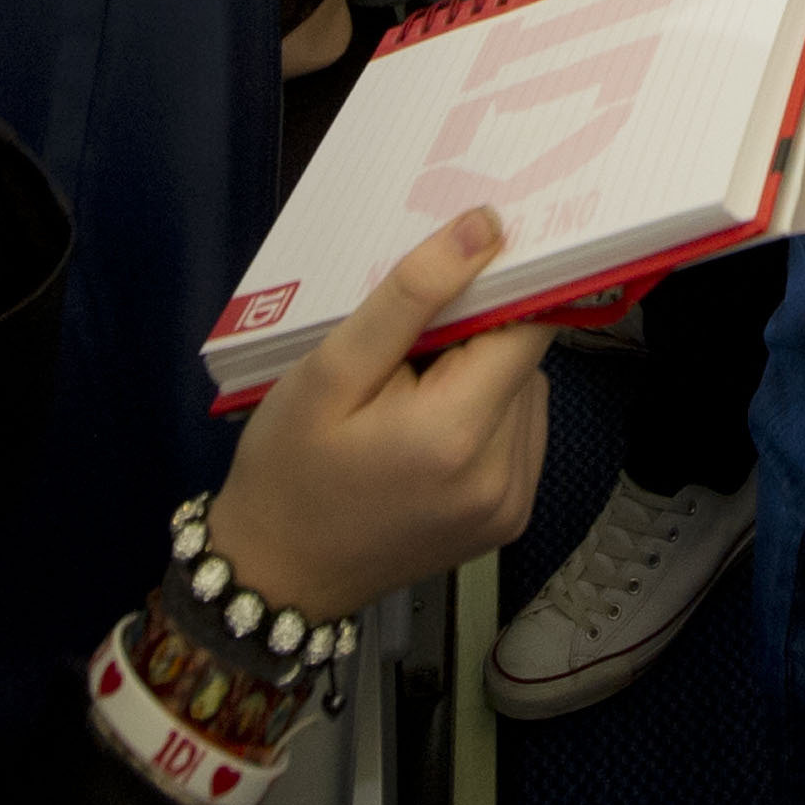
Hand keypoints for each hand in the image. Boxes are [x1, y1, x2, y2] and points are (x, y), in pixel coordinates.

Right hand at [207, 211, 550, 612]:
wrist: (275, 577)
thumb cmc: (290, 468)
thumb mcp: (331, 369)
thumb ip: (412, 294)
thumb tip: (488, 227)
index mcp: (460, 434)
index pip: (528, 324)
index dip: (498, 290)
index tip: (458, 274)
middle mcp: (503, 475)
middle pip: (524, 358)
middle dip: (474, 339)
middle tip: (404, 352)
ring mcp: (511, 506)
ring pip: (525, 391)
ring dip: (481, 378)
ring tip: (407, 396)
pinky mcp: (508, 521)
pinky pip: (519, 433)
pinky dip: (485, 417)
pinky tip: (427, 429)